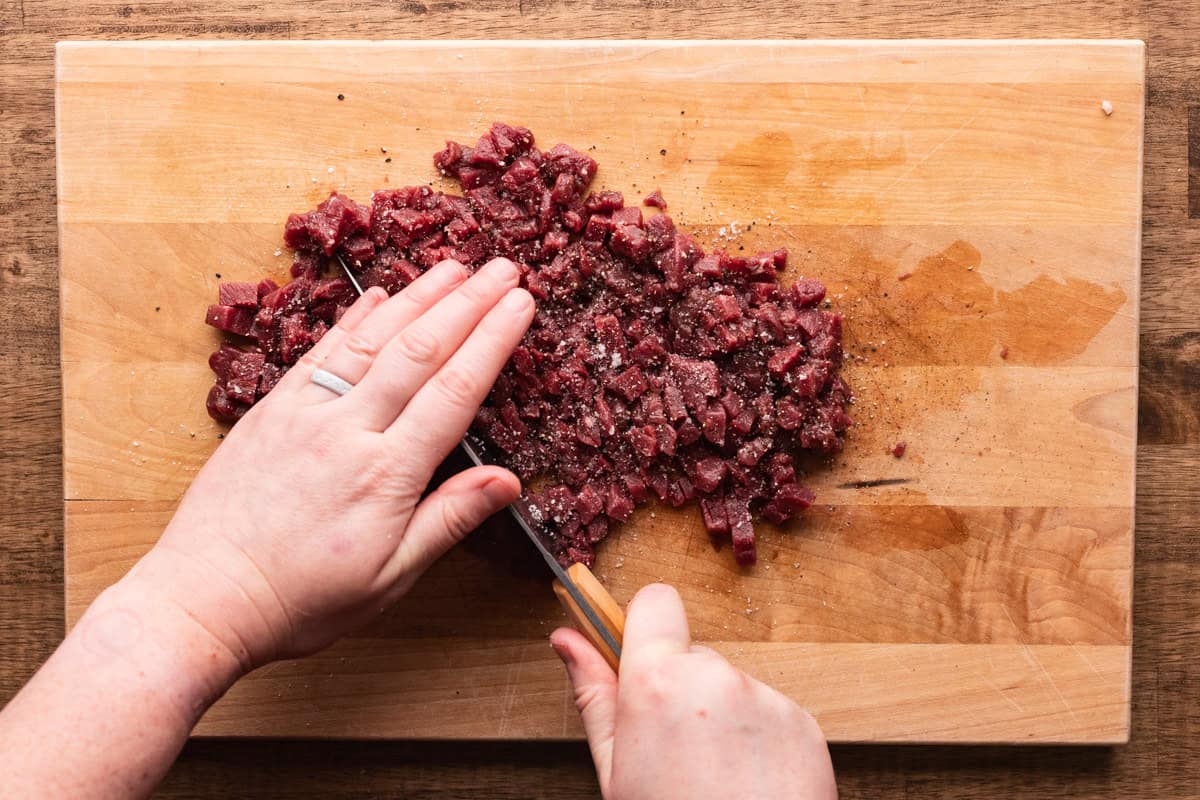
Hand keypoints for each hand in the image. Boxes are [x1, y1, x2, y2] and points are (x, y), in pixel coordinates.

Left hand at [138, 257, 534, 670]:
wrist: (205, 598)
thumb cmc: (302, 599)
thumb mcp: (389, 577)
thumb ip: (448, 520)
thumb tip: (507, 481)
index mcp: (386, 474)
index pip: (454, 391)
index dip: (492, 341)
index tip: (521, 305)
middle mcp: (347, 430)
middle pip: (419, 351)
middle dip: (467, 304)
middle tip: (503, 269)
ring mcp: (305, 412)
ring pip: (372, 340)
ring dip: (418, 297)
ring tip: (454, 266)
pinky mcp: (271, 409)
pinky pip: (321, 351)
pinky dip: (356, 318)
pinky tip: (382, 294)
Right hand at [550, 584, 836, 799]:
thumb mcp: (615, 771)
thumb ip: (594, 695)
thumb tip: (566, 640)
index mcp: (659, 683)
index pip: (655, 601)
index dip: (645, 627)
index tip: (640, 660)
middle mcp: (716, 678)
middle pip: (692, 656)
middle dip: (680, 690)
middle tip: (675, 753)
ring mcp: (766, 698)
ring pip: (730, 687)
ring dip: (720, 718)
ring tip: (714, 776)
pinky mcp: (803, 723)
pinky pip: (769, 713)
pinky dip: (758, 740)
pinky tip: (747, 783)